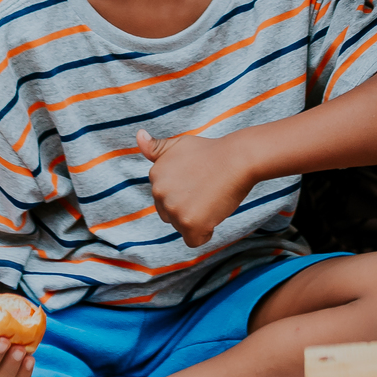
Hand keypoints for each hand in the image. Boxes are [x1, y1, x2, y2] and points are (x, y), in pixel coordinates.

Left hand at [137, 130, 252, 246]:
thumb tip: (138, 135)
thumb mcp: (180, 144)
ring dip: (198, 219)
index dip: (185, 191)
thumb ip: (156, 147)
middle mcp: (159, 192)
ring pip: (182, 227)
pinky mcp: (189, 224)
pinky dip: (205, 233)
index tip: (199, 179)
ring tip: (211, 198)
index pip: (165, 197)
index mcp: (155, 174)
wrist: (238, 159)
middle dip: (188, 207)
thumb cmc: (213, 152)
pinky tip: (214, 213)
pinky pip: (194, 241)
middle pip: (171, 214)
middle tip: (206, 189)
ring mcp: (173, 209)